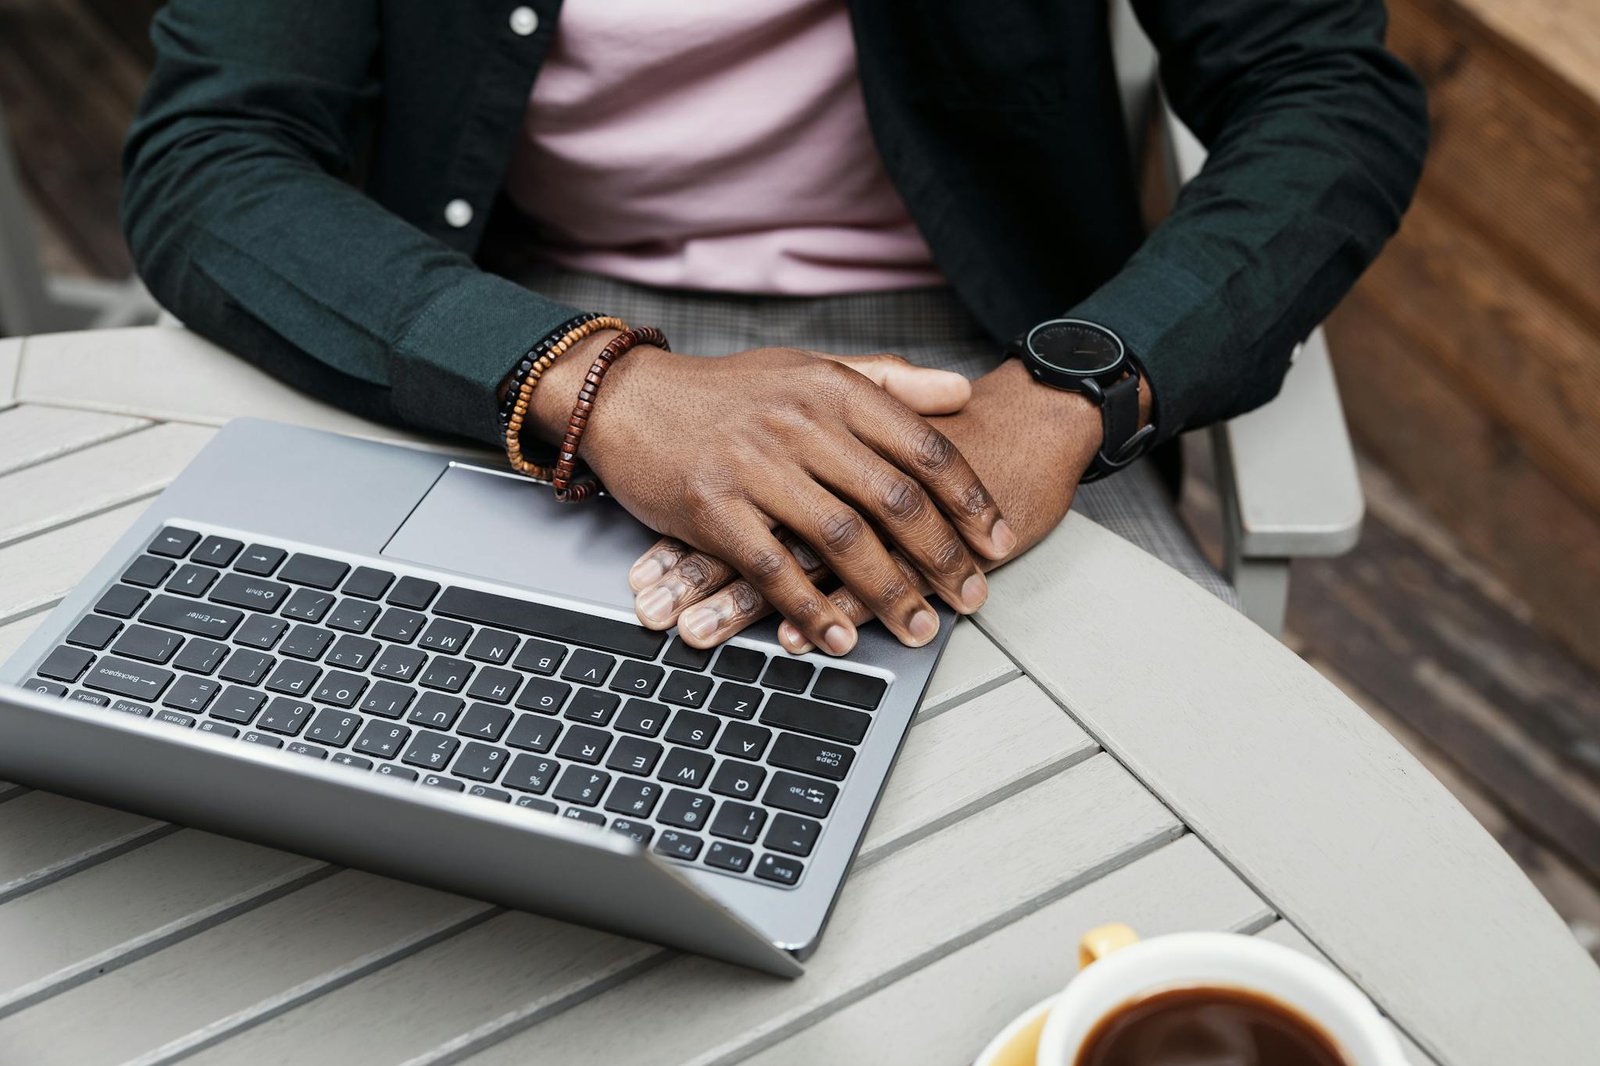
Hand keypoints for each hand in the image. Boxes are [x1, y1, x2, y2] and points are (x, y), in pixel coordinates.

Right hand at [629, 358, 1105, 651]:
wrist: (628, 399)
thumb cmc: (726, 391)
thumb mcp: (810, 370)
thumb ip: (888, 382)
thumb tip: (962, 391)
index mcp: (833, 389)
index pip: (924, 448)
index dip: (970, 500)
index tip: (998, 540)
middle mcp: (800, 424)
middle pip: (895, 499)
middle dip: (943, 557)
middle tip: (973, 596)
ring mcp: (755, 466)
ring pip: (842, 540)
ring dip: (888, 593)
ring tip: (920, 628)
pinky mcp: (712, 507)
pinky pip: (773, 568)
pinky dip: (810, 608)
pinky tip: (838, 637)